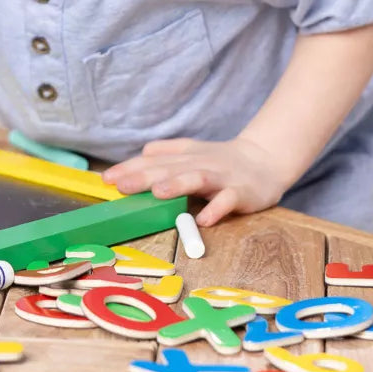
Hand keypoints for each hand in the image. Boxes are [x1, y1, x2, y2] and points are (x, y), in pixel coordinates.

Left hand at [101, 135, 290, 226]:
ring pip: (197, 179)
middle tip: (122, 185)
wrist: (266, 160)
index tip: (106, 179)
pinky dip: (217, 209)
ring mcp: (221, 178)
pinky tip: (205, 220)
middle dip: (144, 177)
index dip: (130, 168)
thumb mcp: (191, 152)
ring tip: (159, 193)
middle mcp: (199, 164)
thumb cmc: (221, 160)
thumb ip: (166, 152)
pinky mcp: (241, 192)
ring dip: (178, 185)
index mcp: (184, 156)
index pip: (152, 161)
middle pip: (169, 169)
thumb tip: (141, 153)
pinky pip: (228, 201)